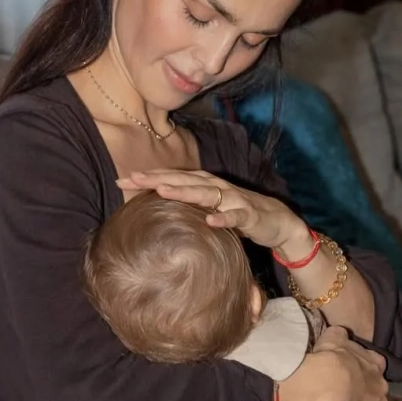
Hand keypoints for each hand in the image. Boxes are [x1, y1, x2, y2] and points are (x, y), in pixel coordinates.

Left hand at [116, 168, 308, 251]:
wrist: (279, 223)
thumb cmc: (240, 216)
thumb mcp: (210, 211)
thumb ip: (189, 209)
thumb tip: (157, 215)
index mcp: (206, 185)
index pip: (174, 178)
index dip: (149, 177)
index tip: (123, 179)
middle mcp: (217, 188)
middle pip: (184, 180)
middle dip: (157, 178)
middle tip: (132, 178)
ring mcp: (234, 200)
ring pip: (206, 193)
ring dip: (184, 192)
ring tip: (162, 192)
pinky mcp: (250, 215)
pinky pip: (236, 216)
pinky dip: (224, 218)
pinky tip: (210, 221)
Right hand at [313, 326, 388, 400]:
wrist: (328, 381)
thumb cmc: (331, 357)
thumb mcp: (333, 337)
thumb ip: (341, 335)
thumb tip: (341, 334)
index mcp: (375, 362)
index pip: (377, 363)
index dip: (367, 367)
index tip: (356, 371)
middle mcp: (382, 383)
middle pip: (379, 387)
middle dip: (369, 389)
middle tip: (350, 392)